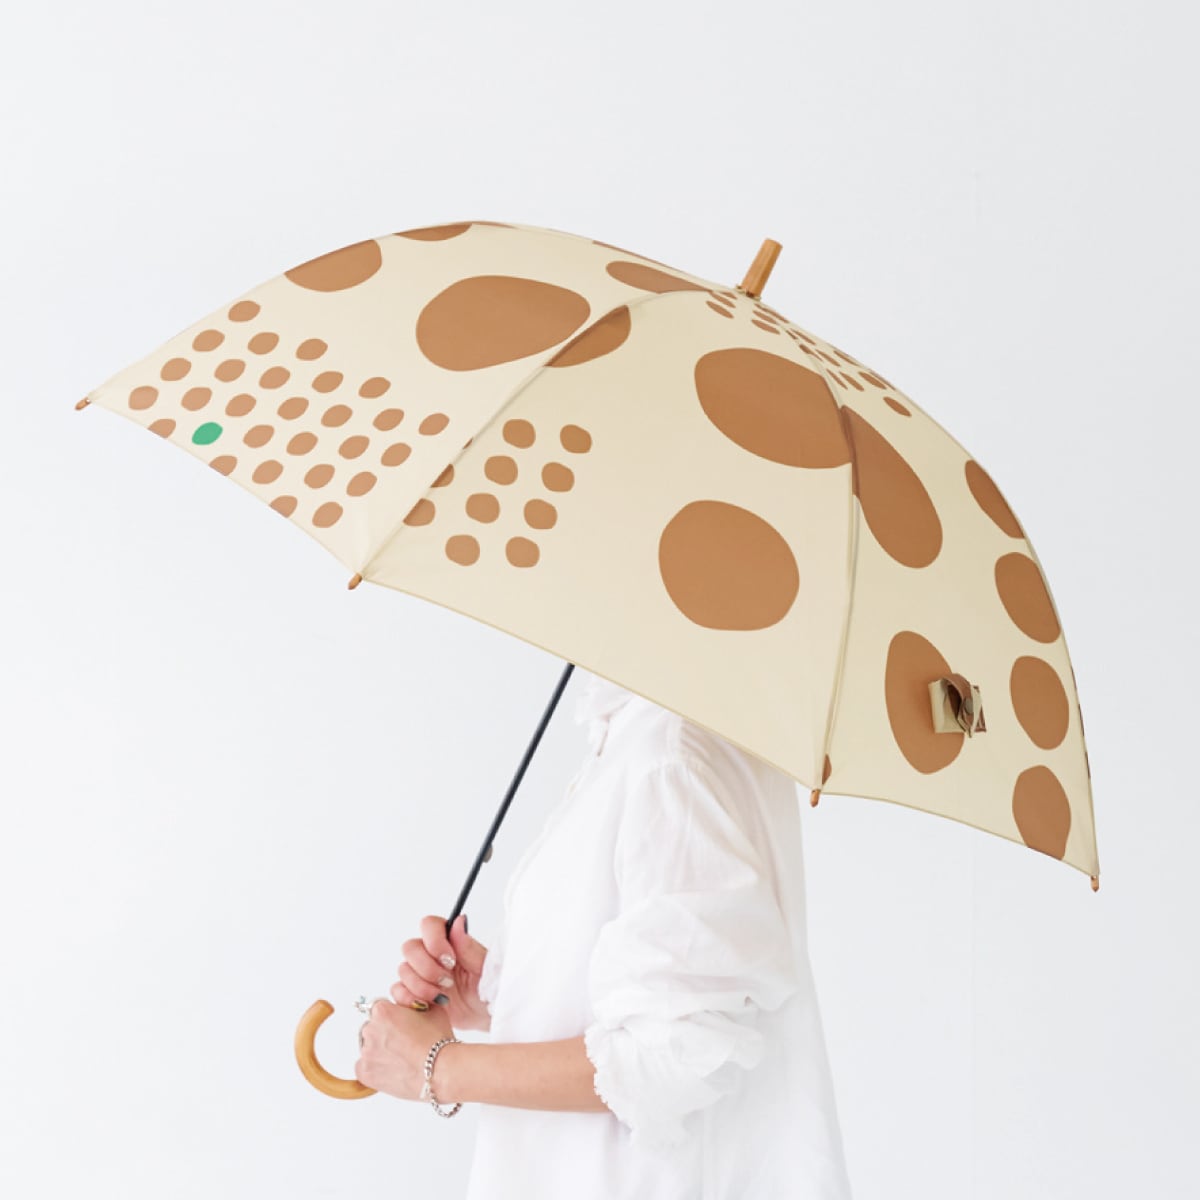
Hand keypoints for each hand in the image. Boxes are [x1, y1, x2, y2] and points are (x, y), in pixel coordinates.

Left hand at [354, 997, 454, 1100]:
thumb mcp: (432, 1009)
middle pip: (373, 1027)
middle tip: (403, 1042)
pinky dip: (375, 1068)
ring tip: (401, 1058)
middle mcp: (370, 1030)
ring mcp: (366, 1053)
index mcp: (383, 1011)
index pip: (379, 1008)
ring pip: (369, 1047)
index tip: (400, 1023)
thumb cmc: (437, 1042)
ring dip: (380, 1050)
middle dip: (385, 1032)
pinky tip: (392, 1068)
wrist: (440, 1071)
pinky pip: (364, 1067)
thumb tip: (412, 1004)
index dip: (392, 1015)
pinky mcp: (365, 1073)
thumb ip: (416, 1003)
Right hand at [392, 914, 490, 1031]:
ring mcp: (420, 973)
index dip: (434, 941)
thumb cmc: (488, 988)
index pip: (428, 924)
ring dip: (421, 985)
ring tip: (442, 997)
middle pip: (410, 947)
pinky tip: (428, 1005)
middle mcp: (430, 953)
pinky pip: (397, 990)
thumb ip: (469, 946)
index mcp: (449, 940)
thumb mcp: (484, 967)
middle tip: (447, 981)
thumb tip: (458, 920)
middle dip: (427, 968)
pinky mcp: (413, 993)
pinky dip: (410, 998)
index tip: (450, 960)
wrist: (483, 1016)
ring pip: (403, 969)